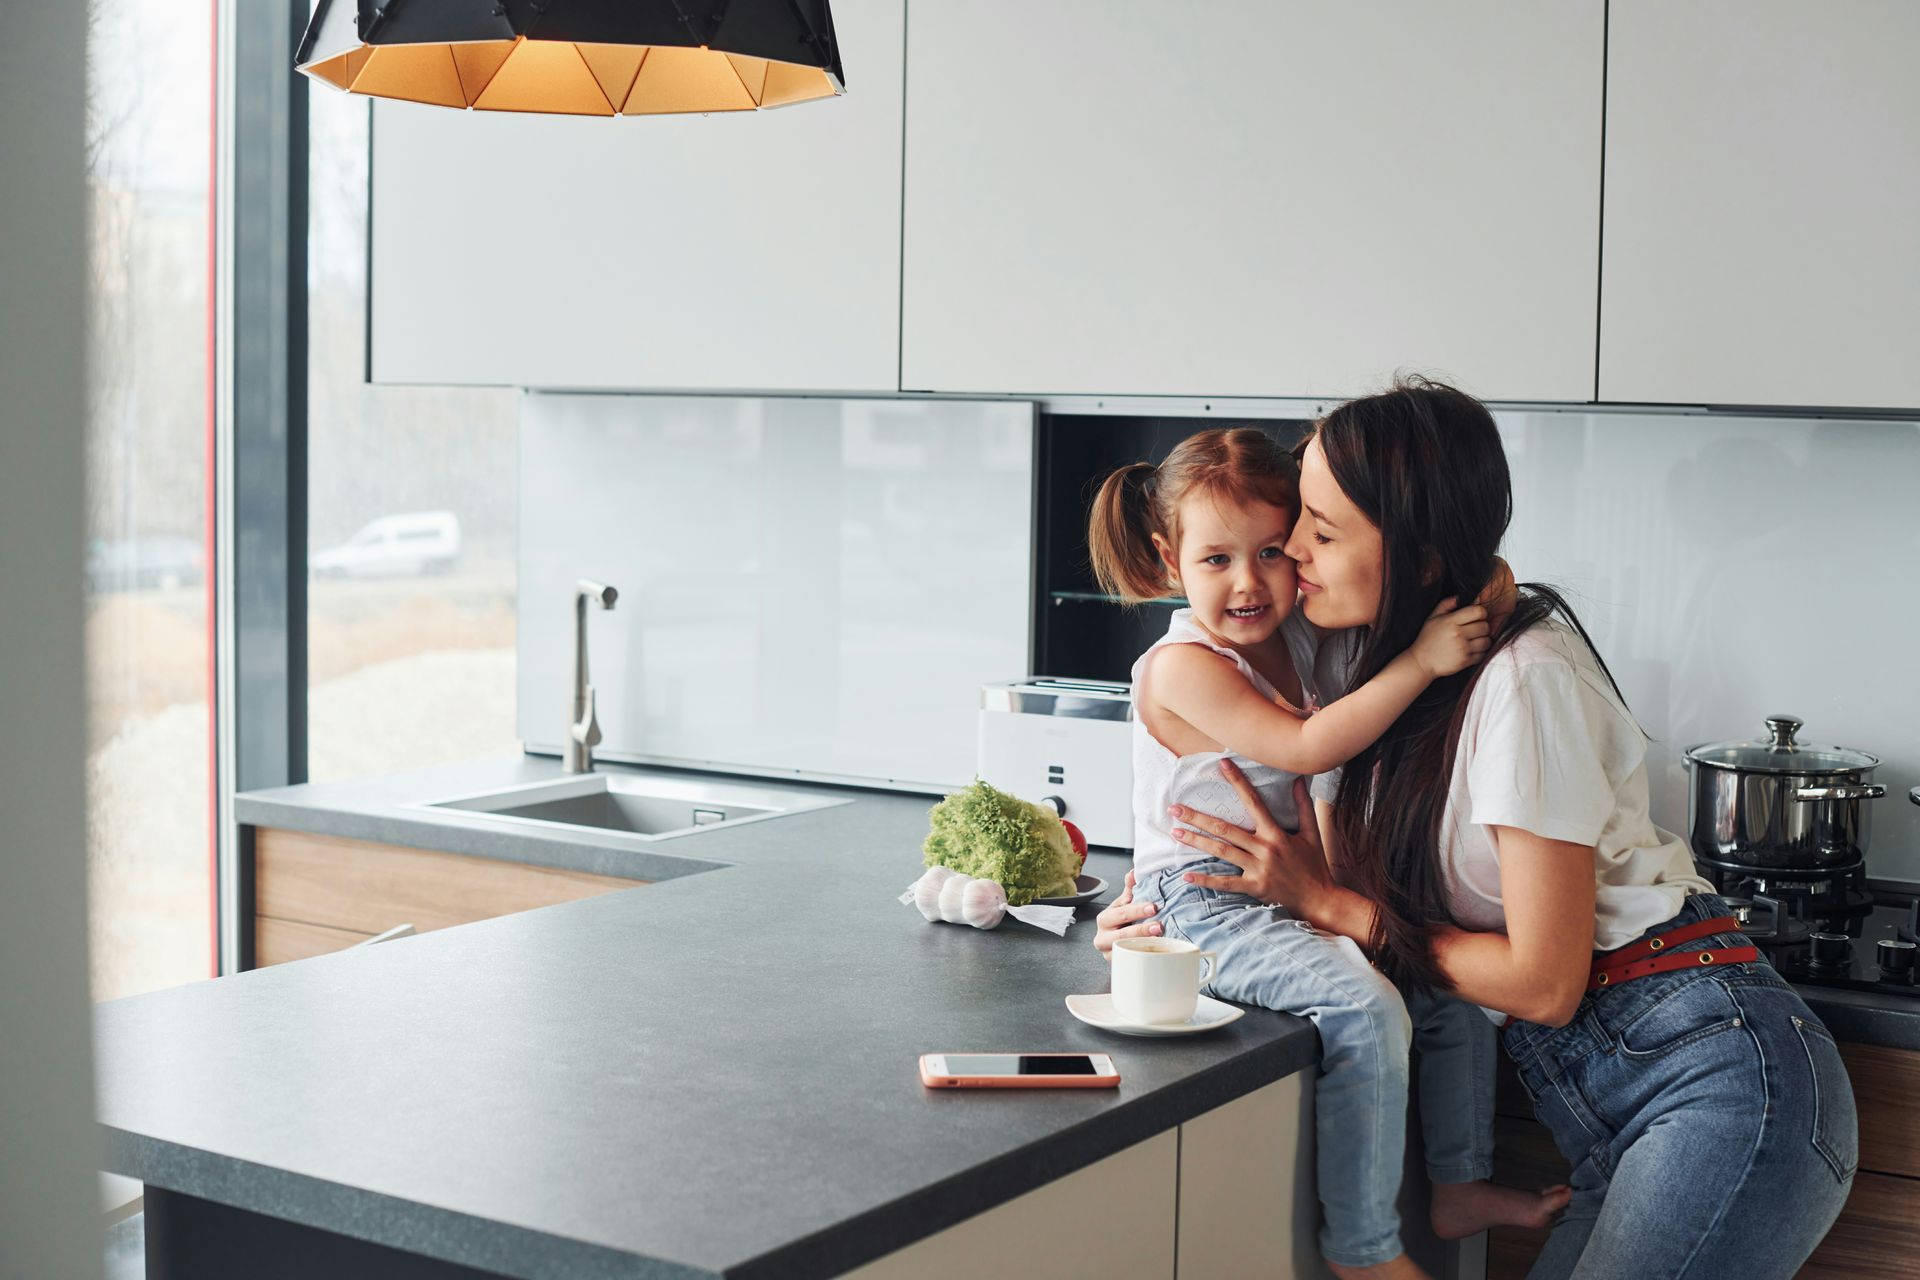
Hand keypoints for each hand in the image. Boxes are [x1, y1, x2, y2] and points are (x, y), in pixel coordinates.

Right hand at [1092, 869, 1163, 956]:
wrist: (1119, 945)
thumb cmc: (1123, 922)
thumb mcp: (1125, 905)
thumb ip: (1130, 889)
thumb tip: (1133, 873)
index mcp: (1104, 919)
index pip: (1120, 913)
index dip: (1136, 910)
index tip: (1153, 907)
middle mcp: (1102, 937)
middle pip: (1121, 934)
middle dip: (1141, 929)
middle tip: (1158, 925)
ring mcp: (1109, 954)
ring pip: (1124, 950)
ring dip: (1143, 944)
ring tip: (1159, 939)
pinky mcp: (1117, 965)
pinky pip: (1129, 962)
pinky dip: (1142, 957)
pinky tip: (1155, 951)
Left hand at [1172, 768, 1343, 925]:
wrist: (1320, 899)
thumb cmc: (1315, 865)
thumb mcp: (1312, 833)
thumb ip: (1303, 805)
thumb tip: (1297, 779)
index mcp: (1277, 833)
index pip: (1253, 802)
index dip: (1237, 782)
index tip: (1222, 765)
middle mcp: (1265, 849)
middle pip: (1225, 829)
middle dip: (1198, 818)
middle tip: (1175, 808)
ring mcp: (1258, 869)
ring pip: (1222, 852)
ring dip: (1196, 841)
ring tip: (1175, 833)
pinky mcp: (1254, 887)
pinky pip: (1226, 883)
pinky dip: (1205, 881)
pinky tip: (1186, 876)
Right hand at [1412, 597, 1490, 678]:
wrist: (1421, 662)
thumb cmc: (1427, 639)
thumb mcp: (1432, 618)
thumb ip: (1445, 605)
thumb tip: (1458, 598)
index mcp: (1450, 621)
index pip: (1478, 612)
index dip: (1481, 613)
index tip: (1477, 617)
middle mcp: (1458, 634)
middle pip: (1485, 626)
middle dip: (1482, 627)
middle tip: (1475, 629)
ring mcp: (1462, 648)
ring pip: (1486, 641)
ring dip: (1483, 640)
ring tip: (1474, 640)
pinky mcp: (1465, 661)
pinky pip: (1482, 654)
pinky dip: (1480, 652)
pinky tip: (1471, 650)